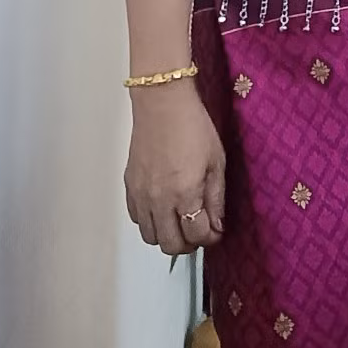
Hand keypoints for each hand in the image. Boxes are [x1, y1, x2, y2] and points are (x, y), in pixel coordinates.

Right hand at [124, 81, 225, 255]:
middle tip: (199, 230)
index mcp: (185, 193)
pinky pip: (136, 219)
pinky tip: (162, 207)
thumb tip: (217, 224)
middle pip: (171, 245)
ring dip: (168, 235)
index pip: (197, 235)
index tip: (216, 230)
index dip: (210, 237)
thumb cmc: (194, 127)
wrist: (162, 103)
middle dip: (189, 244)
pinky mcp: (130, 186)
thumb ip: (216, 197)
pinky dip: (150, 221)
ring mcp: (141, 194)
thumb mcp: (216, 161)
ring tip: (180, 220)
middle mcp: (159, 200)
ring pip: (151, 237)